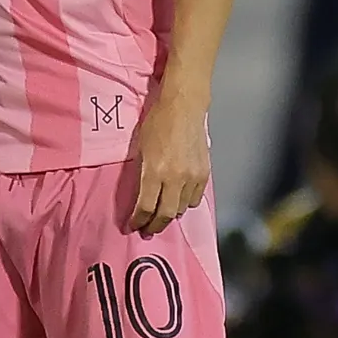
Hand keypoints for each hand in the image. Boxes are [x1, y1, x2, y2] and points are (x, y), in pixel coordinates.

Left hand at [130, 91, 210, 234]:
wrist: (184, 107)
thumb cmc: (158, 122)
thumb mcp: (141, 147)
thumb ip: (142, 172)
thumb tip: (141, 194)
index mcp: (155, 171)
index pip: (146, 207)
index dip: (138, 220)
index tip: (132, 225)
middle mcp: (175, 178)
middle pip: (165, 214)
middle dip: (154, 225)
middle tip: (147, 230)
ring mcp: (192, 177)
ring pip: (181, 209)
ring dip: (170, 215)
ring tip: (162, 216)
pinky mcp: (204, 174)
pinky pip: (195, 199)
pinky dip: (185, 204)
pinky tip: (178, 201)